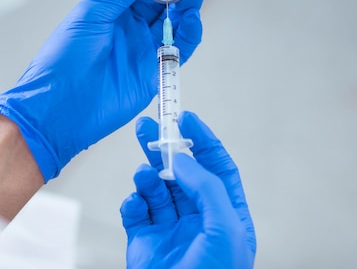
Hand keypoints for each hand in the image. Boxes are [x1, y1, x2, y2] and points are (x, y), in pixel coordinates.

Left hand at [0, 0, 210, 180]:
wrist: (59, 107)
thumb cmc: (64, 58)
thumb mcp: (93, 13)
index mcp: (110, 6)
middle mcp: (128, 23)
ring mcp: (142, 46)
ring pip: (175, 18)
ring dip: (188, 2)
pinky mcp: (154, 71)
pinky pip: (180, 48)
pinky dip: (190, 33)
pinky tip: (192, 20)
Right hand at [120, 113, 255, 268]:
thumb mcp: (224, 228)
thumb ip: (205, 187)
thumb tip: (183, 159)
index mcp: (225, 215)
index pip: (215, 168)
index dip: (202, 141)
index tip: (186, 117)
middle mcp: (197, 218)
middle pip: (181, 172)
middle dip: (165, 148)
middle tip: (148, 125)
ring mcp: (169, 228)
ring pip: (156, 188)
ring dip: (147, 175)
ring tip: (144, 173)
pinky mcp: (144, 239)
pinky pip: (135, 210)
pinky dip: (132, 201)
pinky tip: (135, 202)